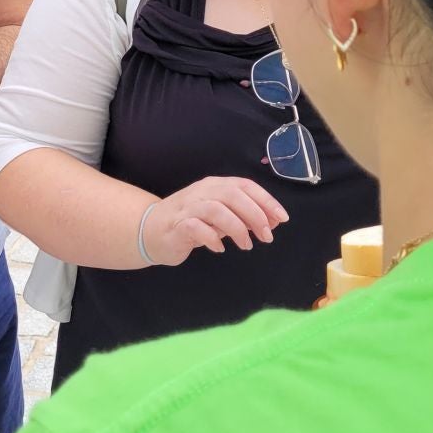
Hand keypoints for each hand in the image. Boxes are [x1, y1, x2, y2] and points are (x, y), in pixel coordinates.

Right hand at [141, 177, 288, 266]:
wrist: (150, 231)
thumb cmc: (190, 223)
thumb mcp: (220, 217)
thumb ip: (242, 216)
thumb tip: (271, 221)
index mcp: (214, 185)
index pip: (245, 185)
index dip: (266, 200)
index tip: (281, 218)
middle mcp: (202, 192)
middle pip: (233, 195)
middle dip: (255, 215)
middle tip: (267, 236)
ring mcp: (187, 207)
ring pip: (216, 209)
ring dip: (236, 228)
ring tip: (246, 245)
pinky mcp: (176, 225)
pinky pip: (196, 227)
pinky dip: (212, 238)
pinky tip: (220, 247)